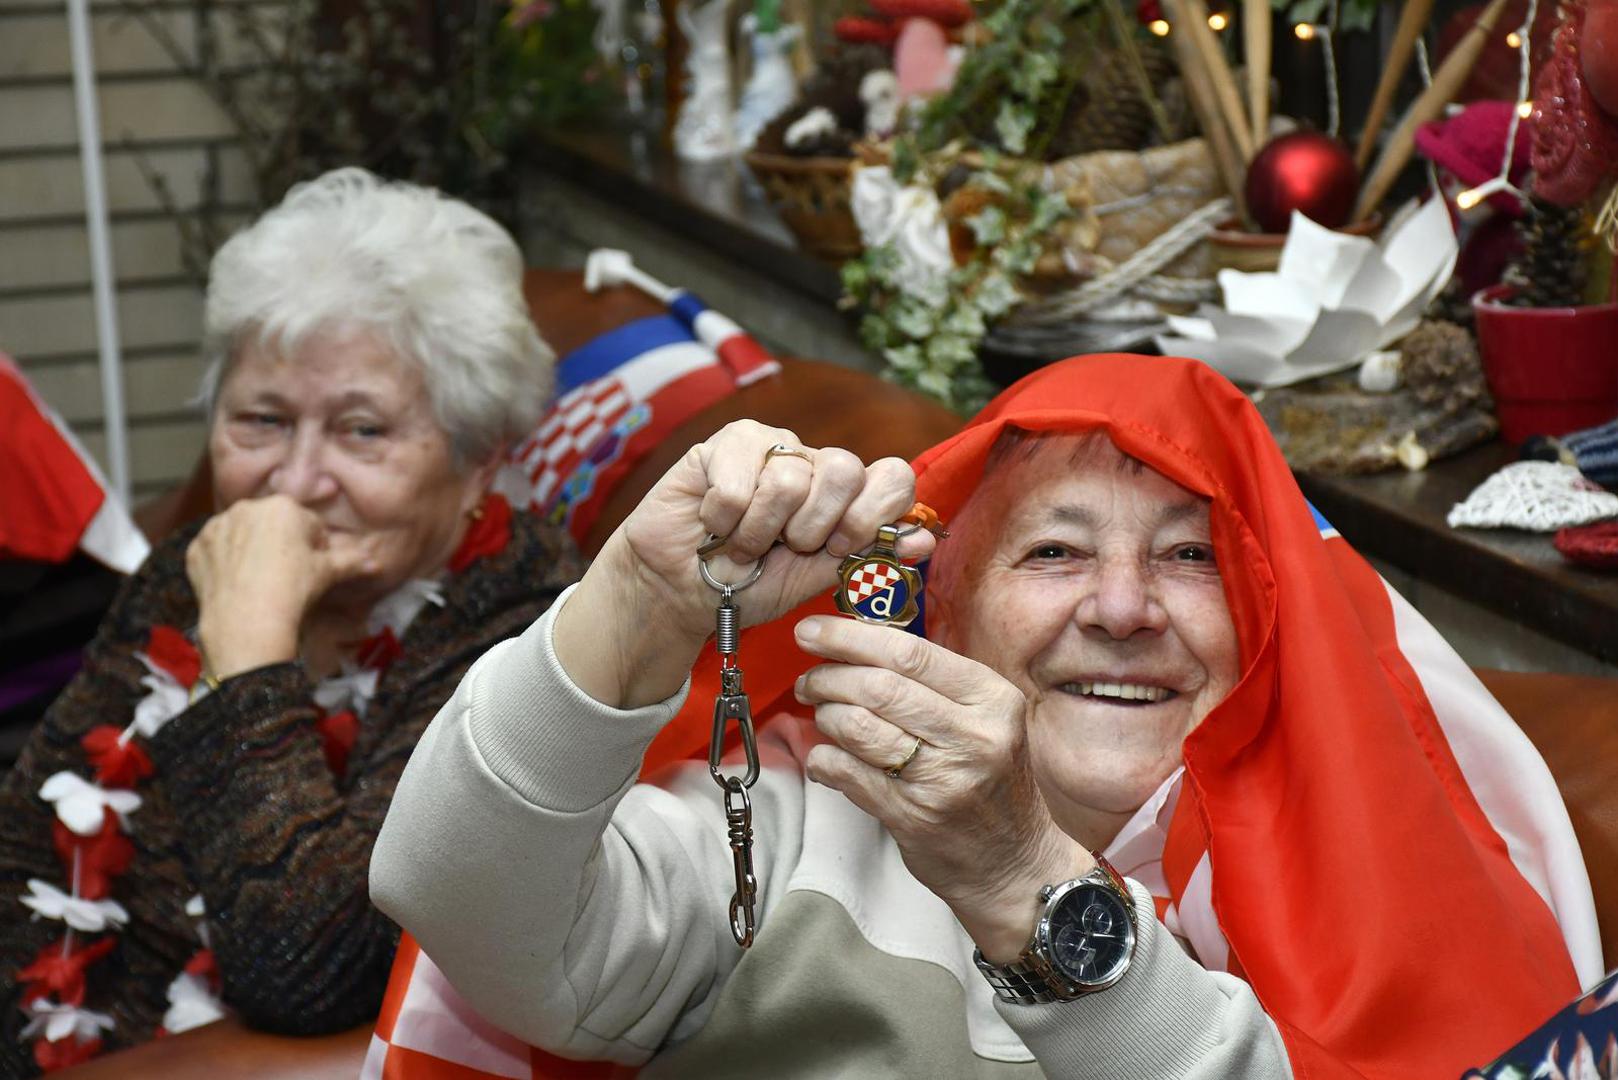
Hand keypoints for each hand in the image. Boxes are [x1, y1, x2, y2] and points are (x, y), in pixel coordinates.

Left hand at [186, 496, 381, 678]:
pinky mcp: (196, 547)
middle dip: (280, 545)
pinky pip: (216, 551)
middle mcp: (247, 507)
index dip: (314, 549)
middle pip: (272, 526)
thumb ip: (351, 562)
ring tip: (260, 582)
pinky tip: (237, 584)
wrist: (247, 621)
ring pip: (242, 536)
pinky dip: (225, 564)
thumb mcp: (327, 574)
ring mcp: (217, 526)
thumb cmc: (293, 591)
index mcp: (283, 507)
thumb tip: (376, 563)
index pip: (307, 525)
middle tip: (286, 577)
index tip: (311, 570)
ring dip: (251, 551)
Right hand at [555, 421, 932, 708]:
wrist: (683, 592)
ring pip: (789, 480)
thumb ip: (866, 558)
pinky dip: (724, 519)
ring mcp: (773, 447)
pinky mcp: (728, 443)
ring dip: (759, 532)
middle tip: (786, 547)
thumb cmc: (750, 586)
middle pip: (845, 469)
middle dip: (814, 527)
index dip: (872, 515)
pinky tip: (714, 523)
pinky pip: (739, 481)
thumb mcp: (815, 581)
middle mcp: (815, 462)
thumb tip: (925, 540)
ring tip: (742, 543)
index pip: (893, 476)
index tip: (839, 548)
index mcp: (847, 495)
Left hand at [792, 615, 1092, 961]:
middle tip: (809, 681)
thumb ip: (933, 682)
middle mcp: (974, 736)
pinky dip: (824, 758)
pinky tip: (826, 757)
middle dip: (828, 677)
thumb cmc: (992, 782)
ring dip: (825, 716)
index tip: (811, 630)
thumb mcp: (986, 720)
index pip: (909, 653)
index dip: (850, 636)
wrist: (1016, 865)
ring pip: (858, 727)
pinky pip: (848, 773)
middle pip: (879, 687)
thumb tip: (856, 642)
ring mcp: (944, 780)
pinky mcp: (914, 817)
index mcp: (993, 699)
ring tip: (822, 715)